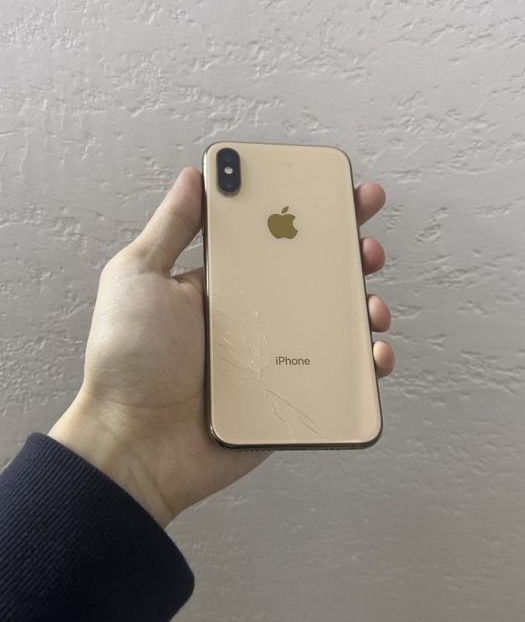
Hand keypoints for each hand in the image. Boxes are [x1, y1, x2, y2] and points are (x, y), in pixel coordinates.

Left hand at [50, 168, 393, 526]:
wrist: (135, 444)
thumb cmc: (129, 360)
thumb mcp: (139, 276)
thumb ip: (171, 227)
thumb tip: (194, 177)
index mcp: (223, 284)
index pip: (273, 239)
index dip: (307, 214)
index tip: (337, 191)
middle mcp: (253, 316)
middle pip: (312, 277)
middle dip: (348, 253)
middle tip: (365, 241)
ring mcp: (274, 356)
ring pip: (333, 324)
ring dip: (363, 305)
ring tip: (371, 301)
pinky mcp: (288, 395)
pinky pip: (336, 376)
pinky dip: (364, 364)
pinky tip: (373, 352)